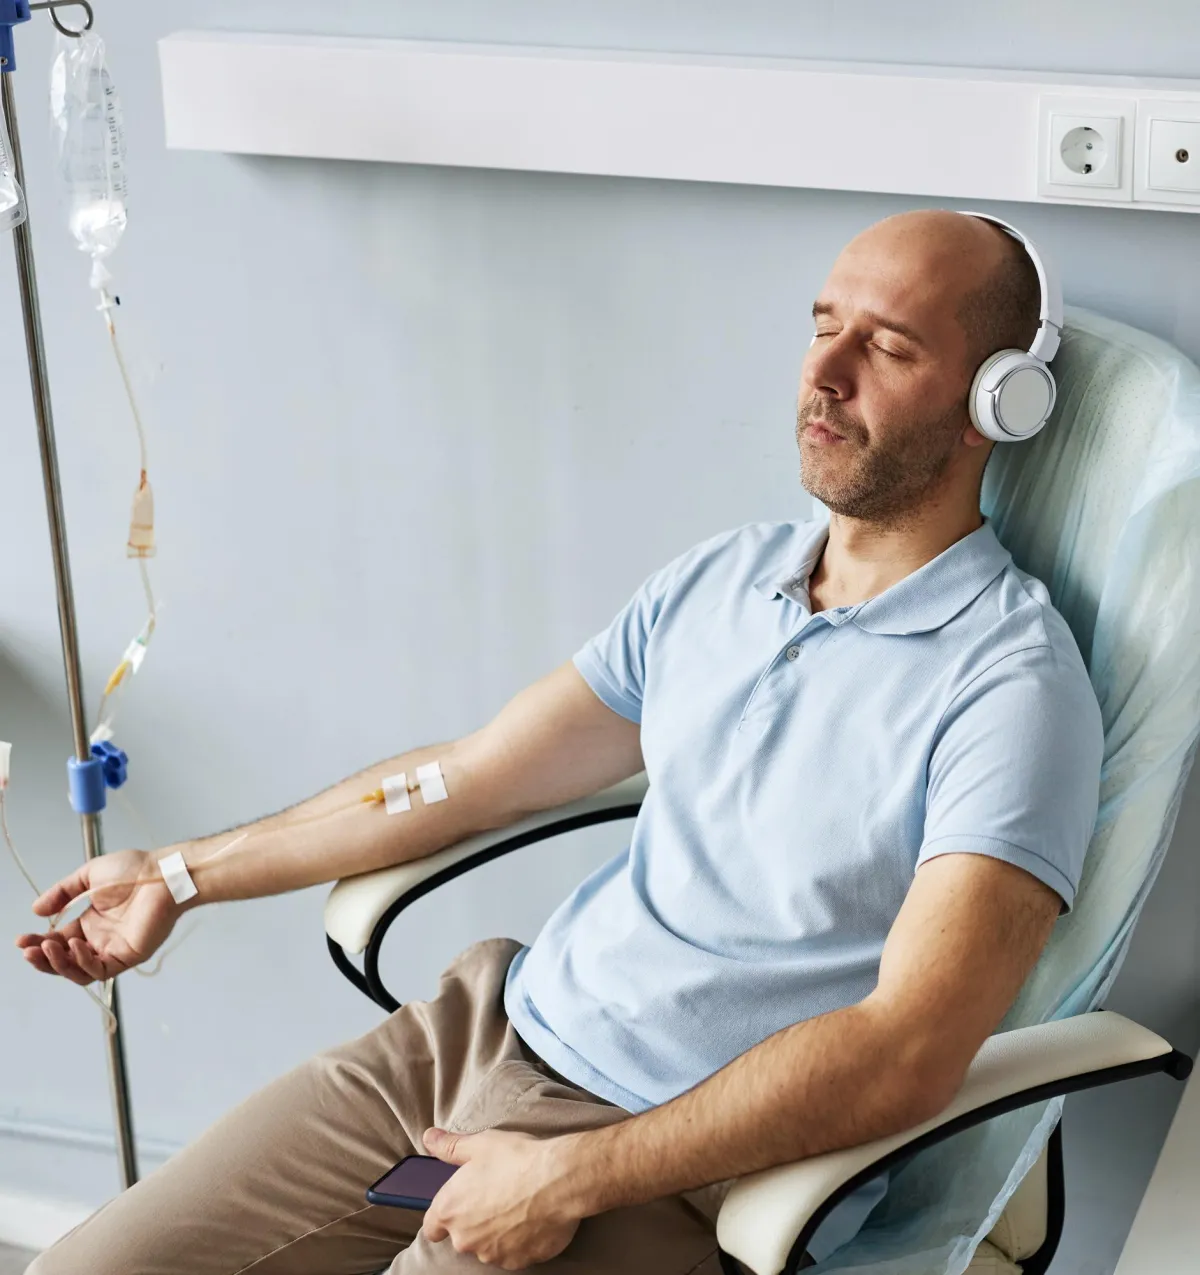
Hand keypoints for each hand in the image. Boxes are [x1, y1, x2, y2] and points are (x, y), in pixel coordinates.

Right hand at [15, 849, 180, 983]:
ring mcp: (114, 949)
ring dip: (58, 963)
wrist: (162, 873)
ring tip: (46, 947)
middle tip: (28, 949)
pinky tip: (75, 945)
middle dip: (42, 958)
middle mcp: (100, 940)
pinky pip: (101, 970)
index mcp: (91, 923)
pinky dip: (83, 962)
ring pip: (79, 971)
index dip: (38, 943)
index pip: (58, 941)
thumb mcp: (89, 876)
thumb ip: (62, 893)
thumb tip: (36, 911)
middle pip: (64, 960)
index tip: (21, 940)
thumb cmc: (135, 870)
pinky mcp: (129, 956)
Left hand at [422, 1127, 583, 1269]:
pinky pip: (512, 1254)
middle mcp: (465, 1239)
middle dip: (475, 1221)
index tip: (460, 1205)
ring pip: (488, 1246)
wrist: (558, 1180)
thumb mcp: (479, 1145)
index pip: (432, 1227)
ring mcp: (491, 1254)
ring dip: (497, 1233)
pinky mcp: (517, 1262)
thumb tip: (430, 1138)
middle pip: (462, 1237)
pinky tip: (531, 1218)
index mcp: (450, 1210)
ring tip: (517, 1205)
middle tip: (497, 1196)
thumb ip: (450, 1146)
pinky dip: (519, 1241)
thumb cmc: (517, 1159)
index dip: (445, 1216)